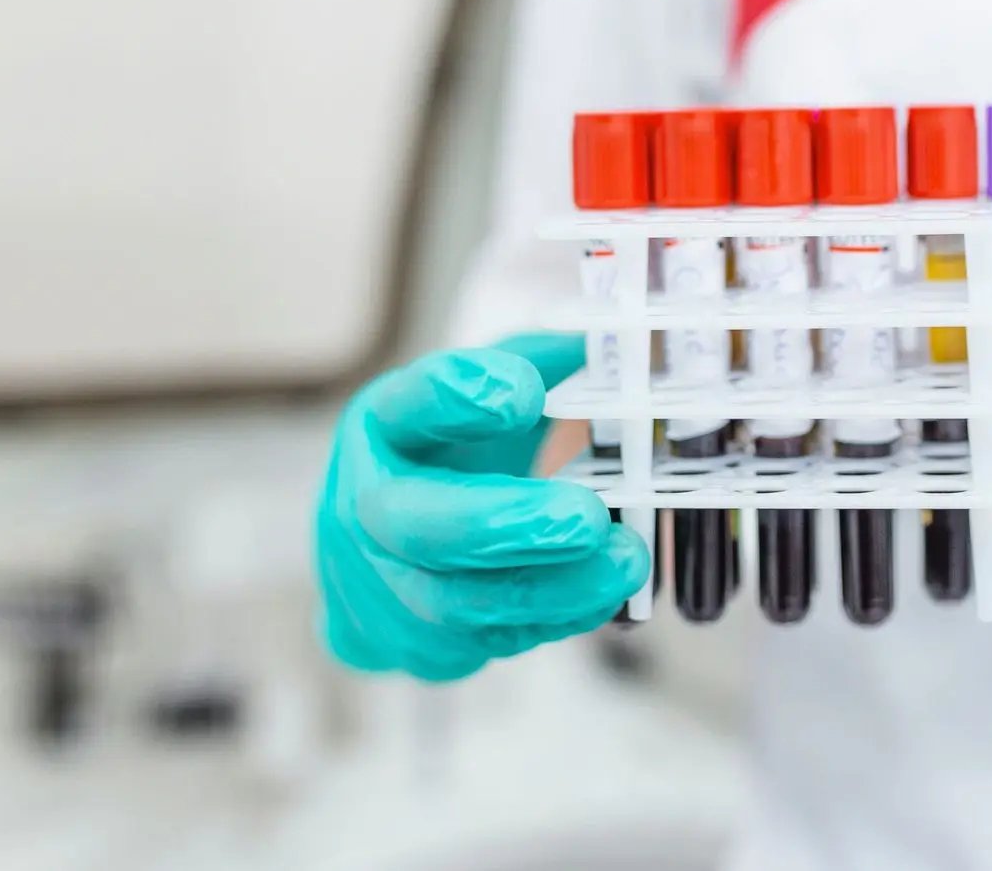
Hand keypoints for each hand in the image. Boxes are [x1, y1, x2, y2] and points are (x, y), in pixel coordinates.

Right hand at [315, 332, 649, 679]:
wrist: (377, 562)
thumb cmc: (445, 459)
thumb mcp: (476, 394)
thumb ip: (533, 364)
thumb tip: (612, 344)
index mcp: (383, 425)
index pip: (408, 404)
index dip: (459, 396)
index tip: (523, 391)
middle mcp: (366, 507)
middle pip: (420, 525)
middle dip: (507, 524)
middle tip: (586, 518)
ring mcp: (382, 588)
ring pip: (458, 602)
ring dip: (551, 587)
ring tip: (625, 561)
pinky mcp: (416, 647)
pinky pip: (485, 643)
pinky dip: (551, 620)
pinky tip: (602, 595)